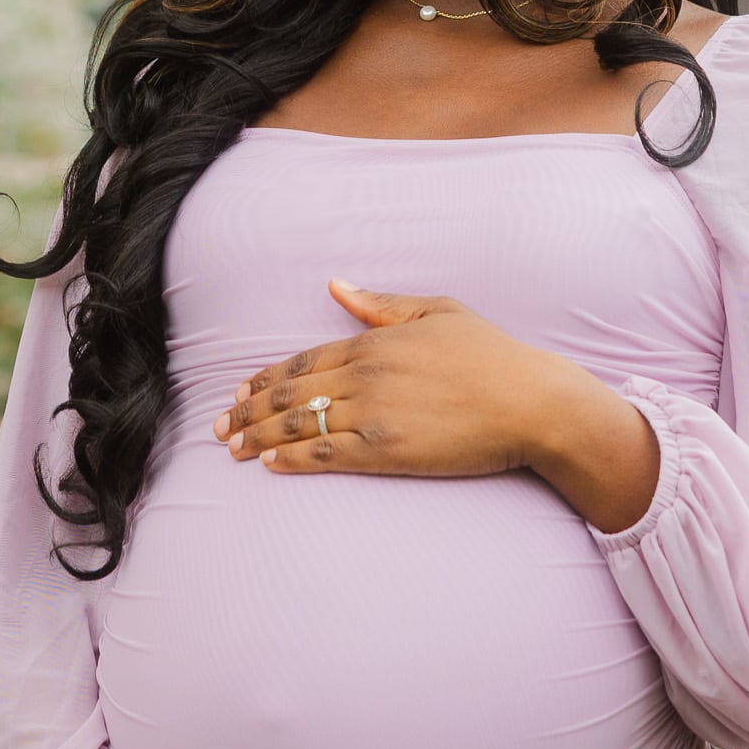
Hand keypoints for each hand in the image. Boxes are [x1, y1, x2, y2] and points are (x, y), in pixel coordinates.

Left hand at [213, 281, 544, 477]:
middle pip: (290, 392)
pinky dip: (292, 458)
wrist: (529, 401)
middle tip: (219, 424)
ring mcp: (373, 413)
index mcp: (375, 342)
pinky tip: (269, 463)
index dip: (267, 376)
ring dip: (259, 436)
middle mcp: (366, 375)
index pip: (304, 360)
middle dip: (249, 409)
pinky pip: (326, 454)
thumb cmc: (491, 355)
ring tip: (231, 448)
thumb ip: (382, 304)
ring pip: (300, 423)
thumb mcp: (438, 311)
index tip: (241, 387)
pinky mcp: (385, 450)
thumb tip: (336, 286)